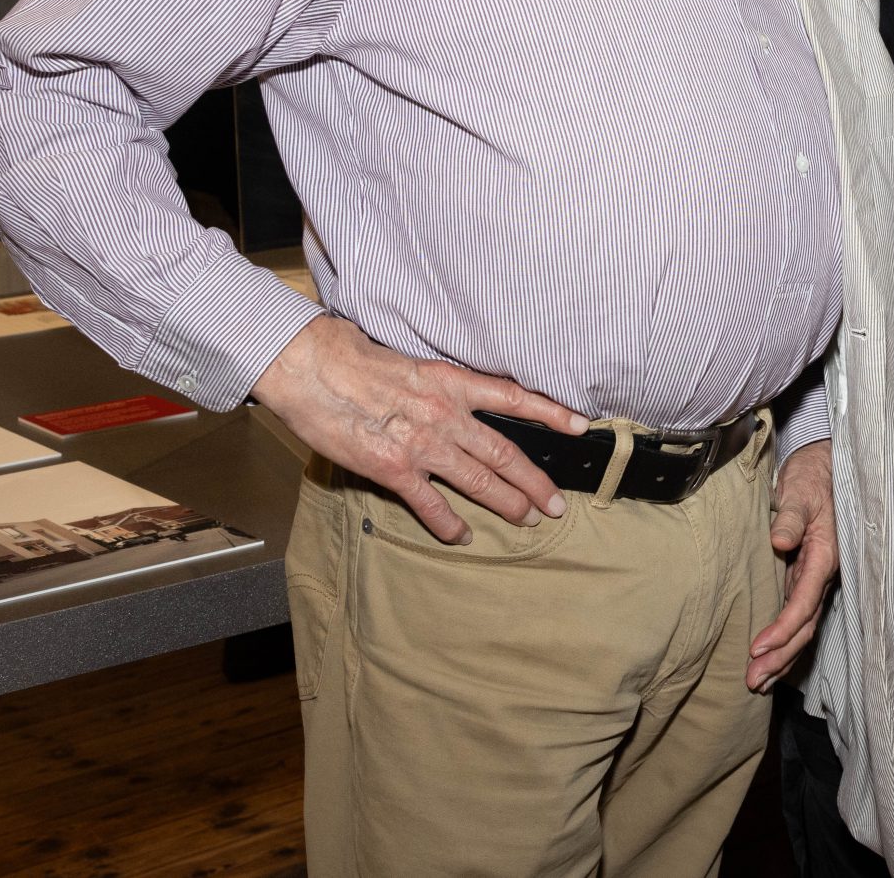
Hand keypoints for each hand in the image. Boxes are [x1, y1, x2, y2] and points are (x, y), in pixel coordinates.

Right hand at [250, 314, 587, 544]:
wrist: (311, 367)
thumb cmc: (354, 357)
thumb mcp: (411, 361)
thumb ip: (438, 384)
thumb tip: (455, 397)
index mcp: (452, 382)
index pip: (515, 398)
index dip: (551, 414)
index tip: (581, 426)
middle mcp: (446, 414)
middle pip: (505, 452)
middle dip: (535, 481)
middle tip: (556, 503)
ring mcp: (422, 444)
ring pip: (479, 480)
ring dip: (507, 503)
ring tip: (528, 519)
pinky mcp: (393, 469)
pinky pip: (430, 504)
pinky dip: (449, 524)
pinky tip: (462, 535)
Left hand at [747, 438, 837, 690]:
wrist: (823, 467)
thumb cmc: (811, 477)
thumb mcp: (800, 491)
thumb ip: (791, 517)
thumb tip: (780, 542)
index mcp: (826, 555)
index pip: (804, 601)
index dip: (782, 628)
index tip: (757, 648)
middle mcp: (823, 574)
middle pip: (804, 625)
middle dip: (780, 656)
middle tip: (752, 681)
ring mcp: (814, 578)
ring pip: (802, 626)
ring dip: (780, 655)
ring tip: (756, 682)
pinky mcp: (804, 577)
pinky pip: (796, 616)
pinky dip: (782, 639)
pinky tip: (767, 658)